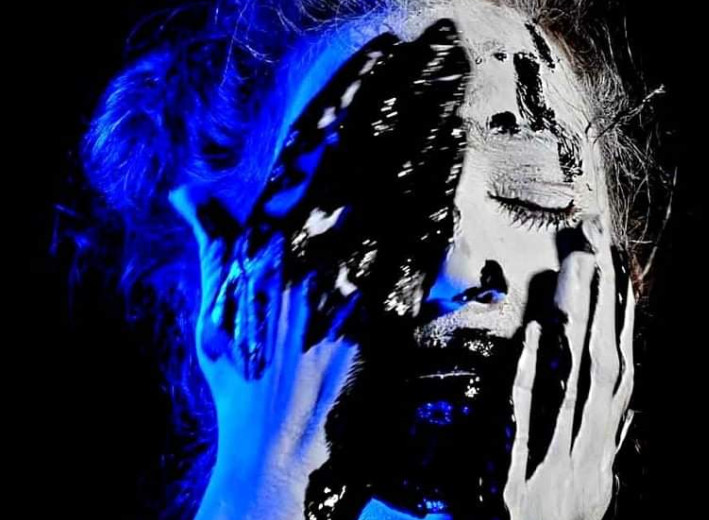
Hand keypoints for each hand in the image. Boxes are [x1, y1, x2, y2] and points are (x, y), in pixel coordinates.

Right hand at [170, 20, 469, 519]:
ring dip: (426, 123)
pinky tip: (453, 150)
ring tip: (453, 79)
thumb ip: (211, 242)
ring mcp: (346, 275)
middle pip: (360, 148)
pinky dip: (434, 189)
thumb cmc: (245, 380)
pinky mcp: (384, 308)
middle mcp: (303, 247)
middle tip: (438, 45)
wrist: (281, 451)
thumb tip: (186, 189)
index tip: (381, 50)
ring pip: (390, 183)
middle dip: (403, 88)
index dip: (349, 90)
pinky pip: (413, 239)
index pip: (310, 143)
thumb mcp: (213, 309)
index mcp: (262, 239)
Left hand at [505, 218, 635, 519]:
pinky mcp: (517, 484)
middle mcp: (587, 459)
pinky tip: (530, 334)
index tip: (623, 281)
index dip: (626, 331)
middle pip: (604, 371)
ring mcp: (555, 470)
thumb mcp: (590, 490)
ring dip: (576, 327)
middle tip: (600, 254)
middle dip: (605, 312)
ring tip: (575, 273)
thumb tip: (624, 413)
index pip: (623, 382)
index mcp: (601, 458)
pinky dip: (530, 375)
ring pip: (572, 384)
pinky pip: (525, 420)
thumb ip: (604, 449)